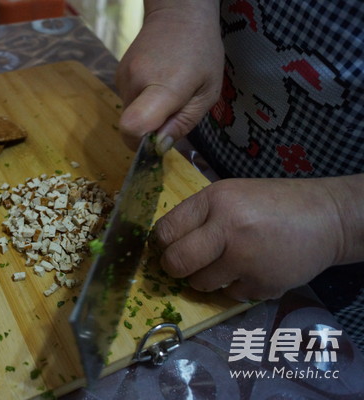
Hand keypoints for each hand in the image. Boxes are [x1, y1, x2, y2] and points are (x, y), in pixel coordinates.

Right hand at [116, 0, 223, 149]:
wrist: (178, 13)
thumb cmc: (201, 51)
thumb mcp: (207, 93)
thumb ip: (183, 123)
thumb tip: (159, 147)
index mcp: (163, 87)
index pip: (133, 127)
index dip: (141, 144)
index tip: (157, 141)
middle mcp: (135, 83)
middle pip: (131, 126)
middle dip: (150, 130)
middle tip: (174, 112)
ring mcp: (122, 78)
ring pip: (130, 114)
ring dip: (147, 114)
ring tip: (169, 93)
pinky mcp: (118, 75)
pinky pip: (129, 101)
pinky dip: (142, 101)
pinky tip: (158, 83)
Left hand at [149, 178, 352, 300]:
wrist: (327, 218)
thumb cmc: (273, 203)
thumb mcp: (231, 194)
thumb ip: (199, 215)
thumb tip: (164, 242)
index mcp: (215, 200)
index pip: (165, 230)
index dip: (161, 243)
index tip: (167, 247)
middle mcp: (227, 228)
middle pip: (176, 262)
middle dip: (174, 267)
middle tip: (183, 265)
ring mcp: (246, 259)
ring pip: (200, 283)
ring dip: (206, 278)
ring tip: (225, 263)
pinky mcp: (262, 284)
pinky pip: (229, 295)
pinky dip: (235, 287)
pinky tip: (251, 270)